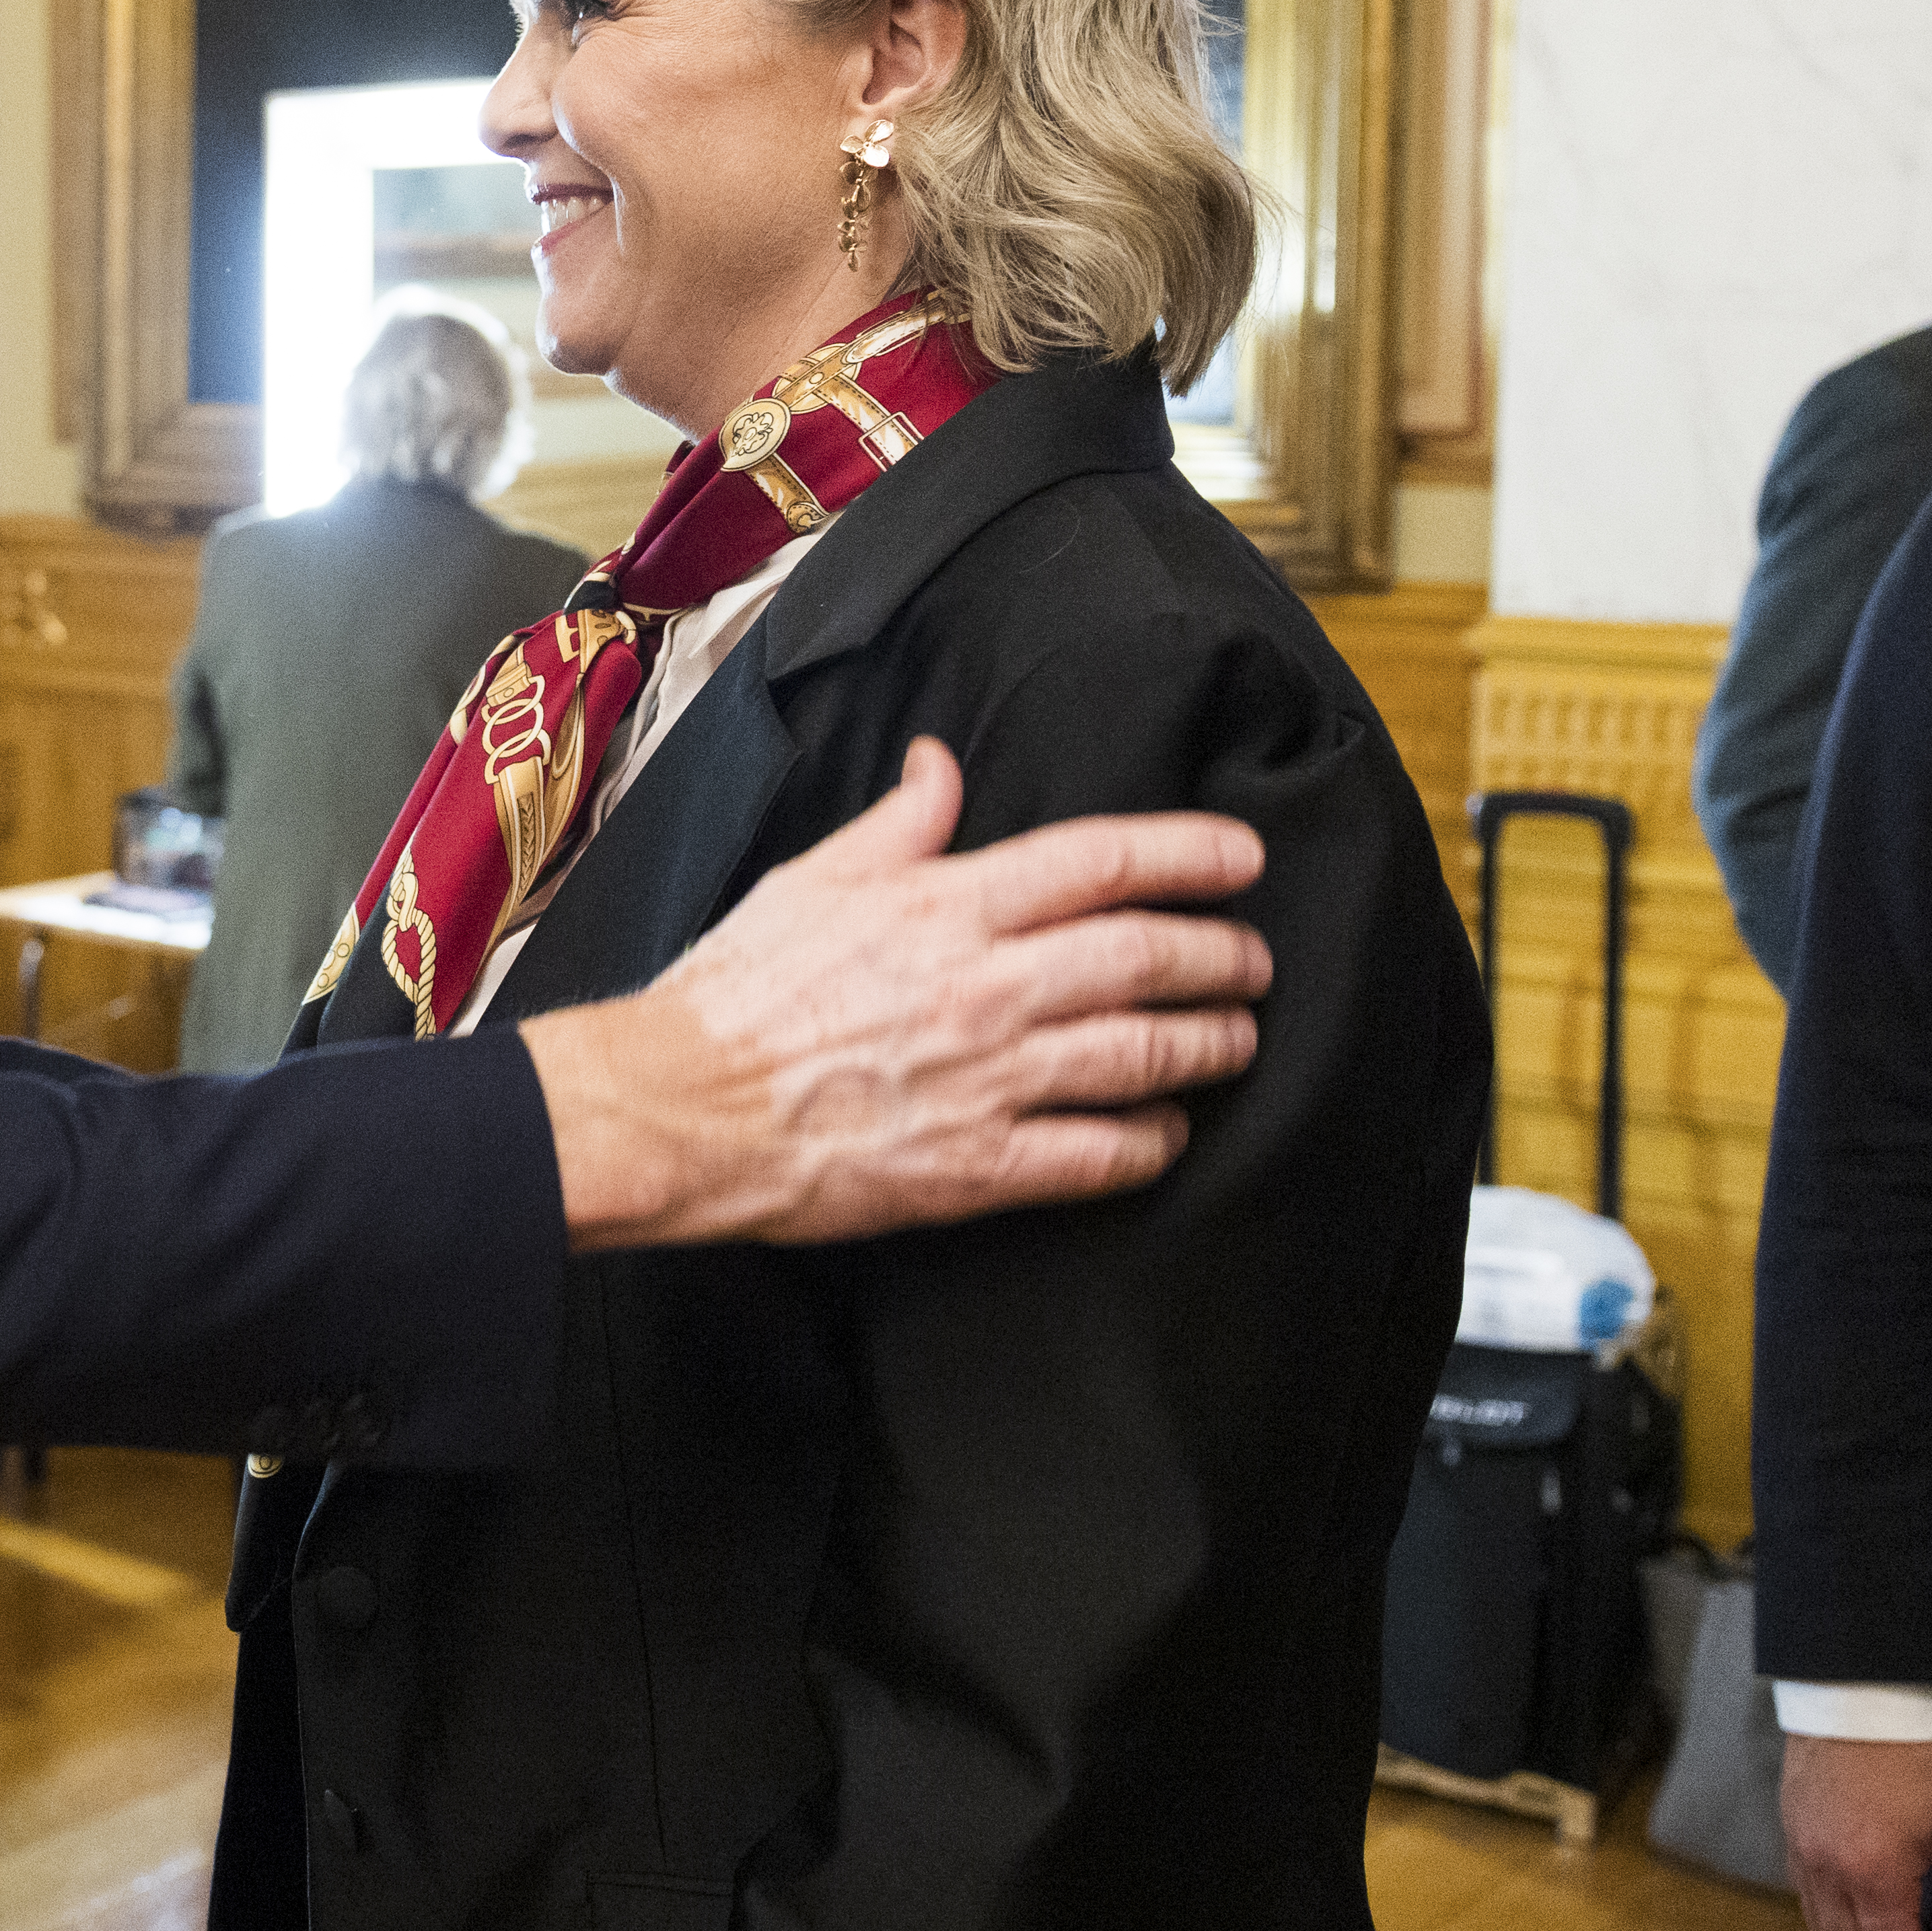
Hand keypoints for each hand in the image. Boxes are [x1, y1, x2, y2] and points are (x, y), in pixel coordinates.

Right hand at [514, 739, 1270, 1249]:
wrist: (680, 1106)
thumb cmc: (735, 992)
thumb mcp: (811, 879)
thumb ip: (898, 825)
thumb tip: (942, 766)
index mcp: (945, 906)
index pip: (1100, 861)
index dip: (1187, 853)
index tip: (1239, 856)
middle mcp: (984, 986)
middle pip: (1147, 956)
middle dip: (1222, 954)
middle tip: (1251, 959)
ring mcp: (990, 1077)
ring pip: (1144, 1054)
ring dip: (1208, 1043)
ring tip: (1233, 1038)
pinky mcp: (979, 1164)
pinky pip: (1100, 1154)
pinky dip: (1152, 1141)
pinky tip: (1169, 1132)